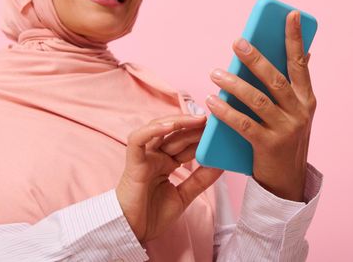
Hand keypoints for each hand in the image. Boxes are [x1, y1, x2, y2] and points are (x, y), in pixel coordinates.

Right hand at [116, 115, 222, 242]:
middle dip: (195, 126)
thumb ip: (200, 180)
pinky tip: (169, 126)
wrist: (131, 233)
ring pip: (158, 130)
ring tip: (199, 120)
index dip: (201, 136)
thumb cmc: (152, 216)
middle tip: (214, 121)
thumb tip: (221, 164)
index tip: (219, 130)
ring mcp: (144, 157)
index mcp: (167, 163)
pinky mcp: (134, 162)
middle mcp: (156, 156)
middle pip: (176, 134)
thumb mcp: (184, 196)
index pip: (186, 143)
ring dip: (179, 122)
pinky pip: (138, 140)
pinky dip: (152, 131)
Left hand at [206, 10, 315, 201]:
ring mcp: (286, 129)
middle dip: (256, 58)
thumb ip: (294, 85)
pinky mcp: (269, 146)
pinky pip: (244, 124)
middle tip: (237, 42)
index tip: (290, 14)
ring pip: (258, 100)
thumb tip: (302, 53)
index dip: (296, 38)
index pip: (301, 63)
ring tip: (215, 73)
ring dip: (234, 84)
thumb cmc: (287, 138)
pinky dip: (227, 111)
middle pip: (276, 79)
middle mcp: (300, 111)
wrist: (288, 180)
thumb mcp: (296, 112)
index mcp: (307, 98)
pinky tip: (212, 101)